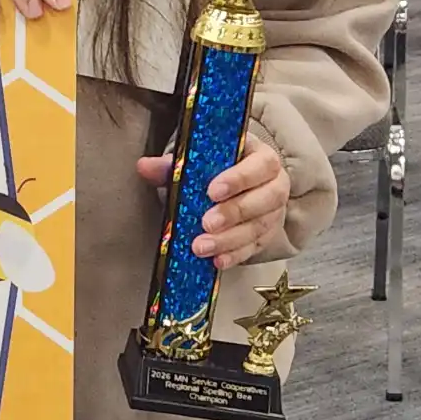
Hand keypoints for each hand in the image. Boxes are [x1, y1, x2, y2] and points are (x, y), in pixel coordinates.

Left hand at [136, 139, 289, 269]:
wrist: (237, 183)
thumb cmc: (219, 167)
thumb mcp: (199, 159)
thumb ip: (173, 164)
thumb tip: (144, 166)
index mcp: (261, 158)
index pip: (259, 166)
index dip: (238, 178)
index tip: (212, 191)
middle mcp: (275, 184)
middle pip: (264, 199)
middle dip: (233, 212)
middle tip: (206, 223)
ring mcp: (274, 212)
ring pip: (259, 227)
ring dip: (230, 240)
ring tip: (202, 247)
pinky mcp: (268, 235)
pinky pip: (255, 248)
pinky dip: (235, 255)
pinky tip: (217, 261)